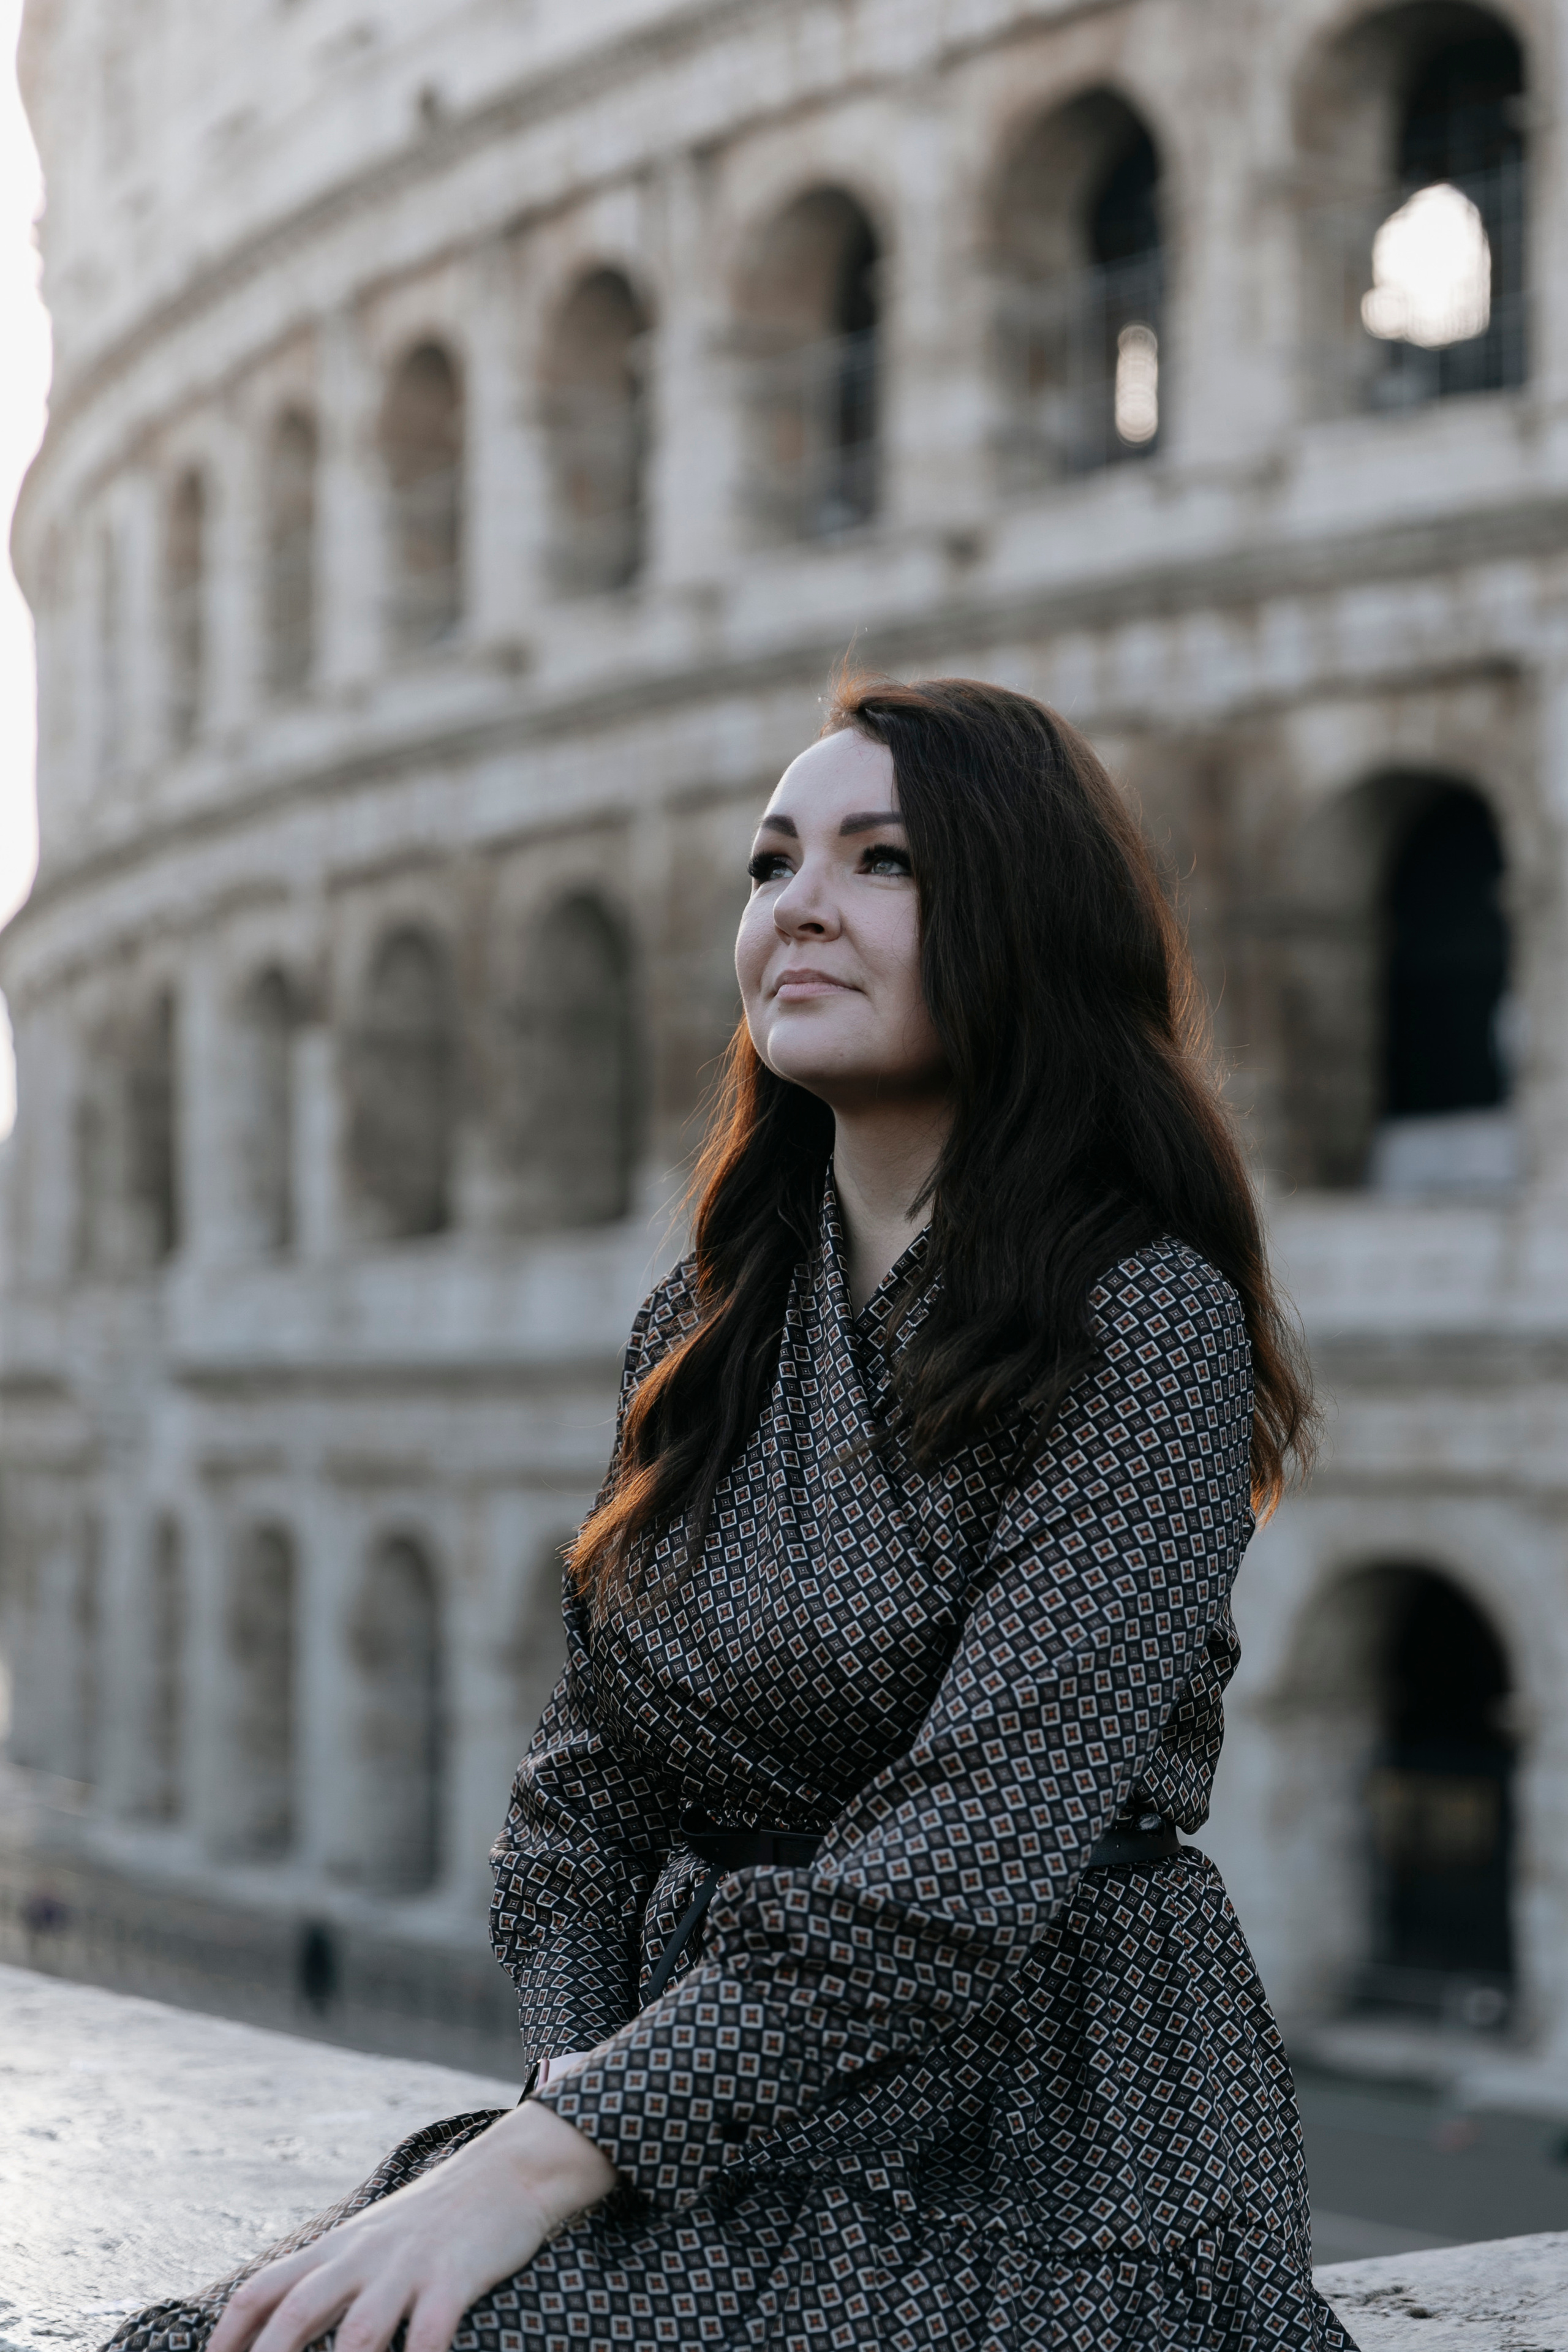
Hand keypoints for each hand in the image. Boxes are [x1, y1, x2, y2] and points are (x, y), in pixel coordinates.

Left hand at [207, 2099, 616, 2351]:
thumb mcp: (373, 2237)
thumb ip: (331, 2275)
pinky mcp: (454, 2277)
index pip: (264, 2289)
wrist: (507, 2171)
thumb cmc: (435, 2218)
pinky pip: (429, 2333)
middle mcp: (363, 2257)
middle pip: (297, 2311)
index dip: (229, 2333)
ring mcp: (409, 2267)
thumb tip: (285, 2322)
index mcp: (337, 2249)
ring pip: (360, 2330)